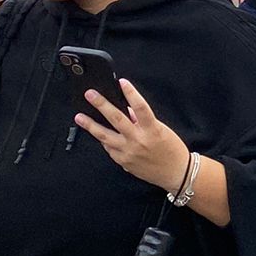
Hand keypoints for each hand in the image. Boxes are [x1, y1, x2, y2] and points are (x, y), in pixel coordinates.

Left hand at [74, 79, 191, 191]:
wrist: (175, 173)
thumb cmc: (172, 151)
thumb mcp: (162, 130)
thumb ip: (143, 121)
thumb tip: (129, 110)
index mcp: (152, 130)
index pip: (140, 107)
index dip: (131, 93)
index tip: (122, 82)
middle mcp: (138, 140)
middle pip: (116, 119)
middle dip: (102, 105)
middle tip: (90, 95)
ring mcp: (128, 152)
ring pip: (105, 136)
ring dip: (91, 125)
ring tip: (80, 117)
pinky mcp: (123, 161)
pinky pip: (109, 148)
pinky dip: (104, 140)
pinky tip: (98, 134)